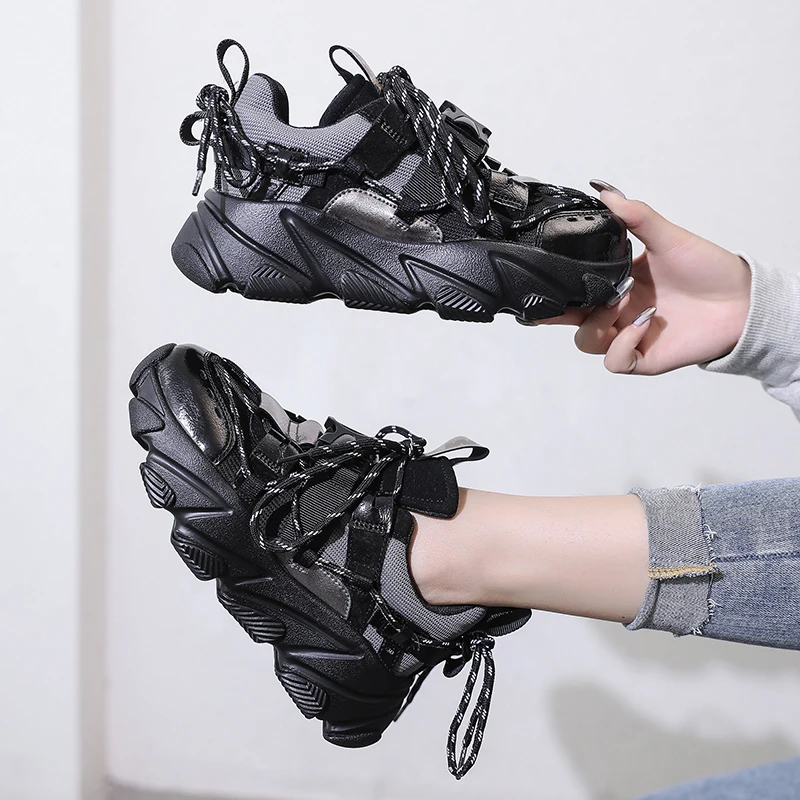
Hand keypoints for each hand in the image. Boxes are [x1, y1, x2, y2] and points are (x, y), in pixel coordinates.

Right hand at [537, 185, 751, 374]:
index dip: (553, 290)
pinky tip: (641, 325)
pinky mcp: (643, 358)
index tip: (540, 277)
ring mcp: (627, 337)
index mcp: (615, 284)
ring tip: (621, 302)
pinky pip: (615, 361)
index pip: (573, 290)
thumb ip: (635, 216)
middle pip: (570, 321)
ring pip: (587, 342)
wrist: (742, 300)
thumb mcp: (668, 237)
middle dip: (556, 313)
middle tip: (558, 299)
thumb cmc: (708, 270)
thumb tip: (606, 191)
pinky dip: (621, 344)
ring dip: (597, 323)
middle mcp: (617, 312)